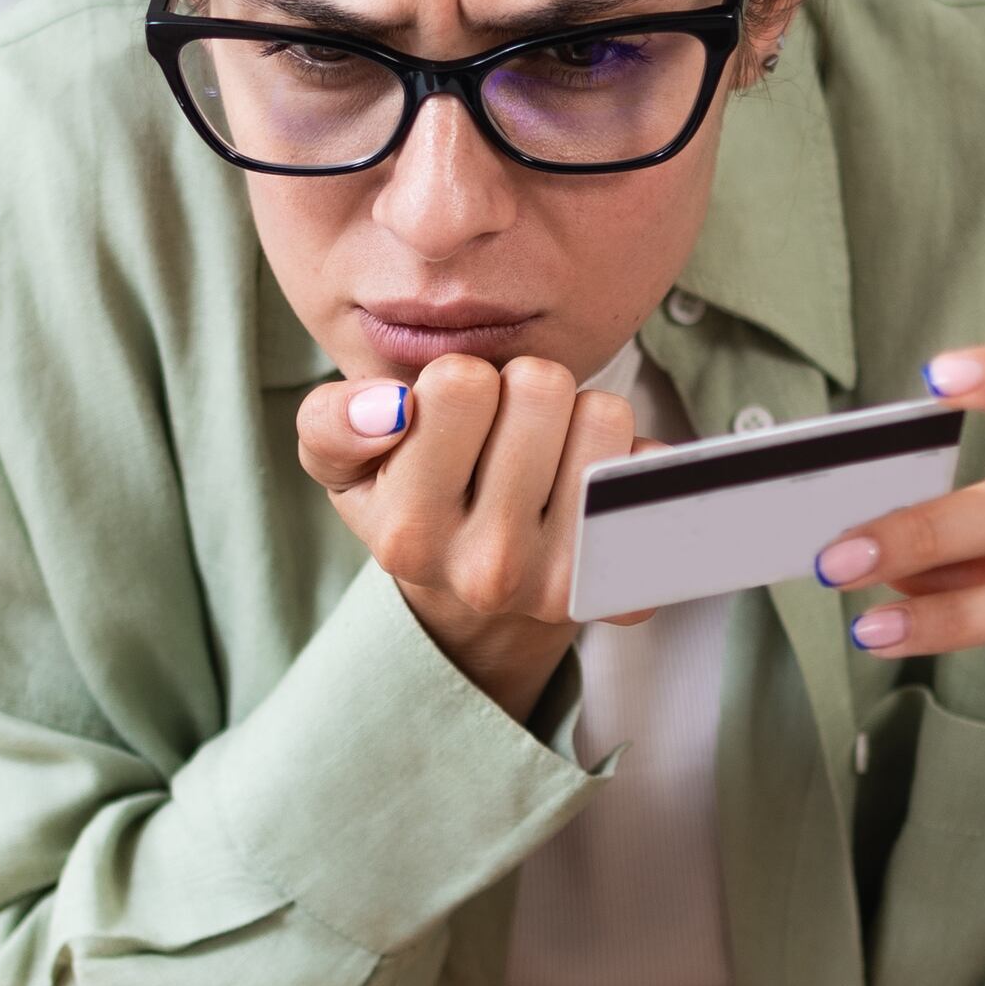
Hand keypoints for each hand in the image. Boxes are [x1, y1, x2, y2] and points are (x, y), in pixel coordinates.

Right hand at [295, 355, 637, 719]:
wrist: (477, 604)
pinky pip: (653, 465)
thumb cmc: (412, 505)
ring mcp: (563, 583)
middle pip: (541, 385)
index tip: (453, 425)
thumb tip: (390, 408)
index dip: (463, 382)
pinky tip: (588, 494)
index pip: (461, 381)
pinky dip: (627, 460)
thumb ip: (331, 424)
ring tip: (545, 461)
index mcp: (408, 534)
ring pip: (604, 414)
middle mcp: (487, 571)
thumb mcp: (346, 467)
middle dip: (524, 392)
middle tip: (506, 440)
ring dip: (577, 419)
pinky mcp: (624, 586)